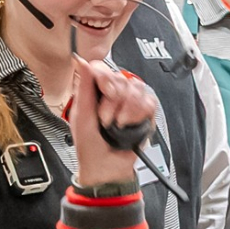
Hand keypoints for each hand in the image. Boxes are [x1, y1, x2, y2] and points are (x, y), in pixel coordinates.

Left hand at [68, 55, 158, 188]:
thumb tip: (80, 60)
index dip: (106, 78)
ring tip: (117, 125)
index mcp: (95, 90)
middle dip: (113, 101)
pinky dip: (138, 115)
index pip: (103, 67)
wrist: (106, 168)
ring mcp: (130, 102)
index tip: (104, 92)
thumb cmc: (89, 146)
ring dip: (126, 110)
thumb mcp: (81, 115)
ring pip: (137, 88)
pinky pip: (149, 102)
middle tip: (106, 118)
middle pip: (121, 78)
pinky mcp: (145, 113)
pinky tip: (129, 125)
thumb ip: (84, 87)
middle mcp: (114, 93)